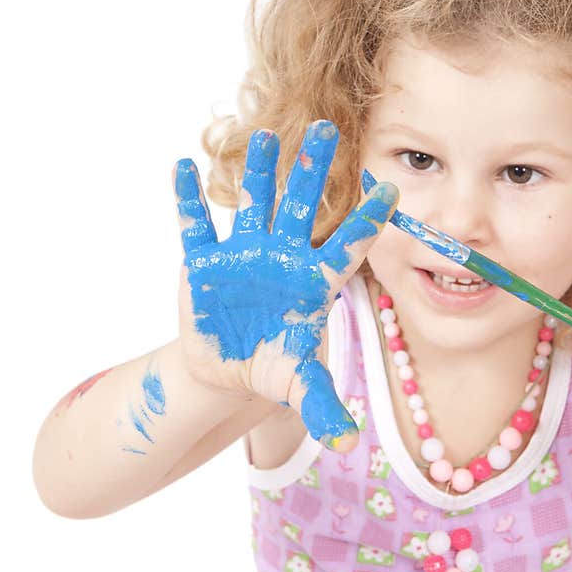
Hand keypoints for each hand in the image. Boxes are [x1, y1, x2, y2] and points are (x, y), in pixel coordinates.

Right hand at [173, 119, 398, 452]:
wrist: (226, 367)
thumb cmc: (271, 366)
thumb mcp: (297, 383)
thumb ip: (323, 403)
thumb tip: (348, 442)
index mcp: (314, 281)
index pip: (347, 246)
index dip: (367, 220)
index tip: (390, 189)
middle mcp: (283, 258)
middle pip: (302, 207)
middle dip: (313, 171)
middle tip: (329, 128)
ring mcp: (244, 255)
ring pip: (253, 204)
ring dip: (257, 171)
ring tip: (263, 134)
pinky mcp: (204, 262)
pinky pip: (195, 226)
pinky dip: (186, 200)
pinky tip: (180, 167)